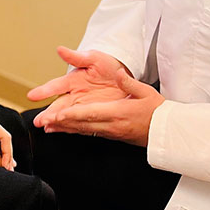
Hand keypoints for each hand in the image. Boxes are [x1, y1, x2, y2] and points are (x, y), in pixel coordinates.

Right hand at [26, 46, 131, 126]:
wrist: (124, 78)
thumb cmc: (108, 65)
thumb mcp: (94, 58)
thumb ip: (76, 57)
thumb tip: (60, 49)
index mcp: (73, 80)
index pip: (56, 86)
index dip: (44, 91)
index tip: (32, 96)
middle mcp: (74, 95)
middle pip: (58, 105)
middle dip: (48, 113)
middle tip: (38, 120)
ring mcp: (82, 107)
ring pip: (66, 116)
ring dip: (56, 122)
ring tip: (46, 127)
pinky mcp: (90, 115)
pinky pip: (79, 122)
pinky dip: (69, 128)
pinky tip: (59, 131)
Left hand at [39, 69, 164, 146]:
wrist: (165, 131)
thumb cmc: (156, 110)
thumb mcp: (146, 92)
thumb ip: (130, 83)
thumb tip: (119, 74)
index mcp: (118, 112)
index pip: (90, 113)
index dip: (72, 114)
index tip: (57, 114)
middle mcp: (111, 124)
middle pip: (82, 124)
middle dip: (62, 123)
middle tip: (44, 122)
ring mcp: (111, 131)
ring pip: (84, 130)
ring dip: (66, 129)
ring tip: (49, 128)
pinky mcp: (112, 135)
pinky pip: (90, 133)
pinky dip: (76, 131)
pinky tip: (67, 130)